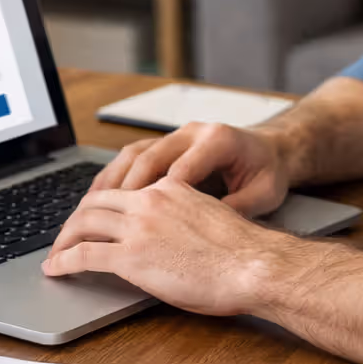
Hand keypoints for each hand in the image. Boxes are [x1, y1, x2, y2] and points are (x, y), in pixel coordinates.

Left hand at [42, 177, 292, 315]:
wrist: (254, 265)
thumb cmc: (243, 252)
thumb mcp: (208, 220)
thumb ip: (181, 220)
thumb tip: (169, 238)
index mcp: (170, 188)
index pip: (123, 189)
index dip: (101, 203)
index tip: (92, 217)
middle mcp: (149, 200)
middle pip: (95, 202)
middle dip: (76, 219)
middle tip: (66, 235)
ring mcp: (138, 226)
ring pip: (83, 223)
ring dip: (64, 239)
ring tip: (55, 254)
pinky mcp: (131, 256)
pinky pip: (84, 254)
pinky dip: (63, 261)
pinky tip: (55, 269)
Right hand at [87, 122, 290, 217]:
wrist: (273, 150)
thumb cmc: (268, 173)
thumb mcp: (264, 195)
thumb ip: (237, 209)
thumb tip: (207, 231)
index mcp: (217, 140)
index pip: (179, 169)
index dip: (154, 196)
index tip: (135, 223)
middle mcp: (192, 132)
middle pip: (148, 157)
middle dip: (122, 189)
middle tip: (99, 217)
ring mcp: (177, 135)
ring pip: (134, 153)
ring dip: (111, 181)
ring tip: (89, 208)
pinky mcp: (168, 143)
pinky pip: (134, 156)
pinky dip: (116, 176)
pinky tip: (100, 198)